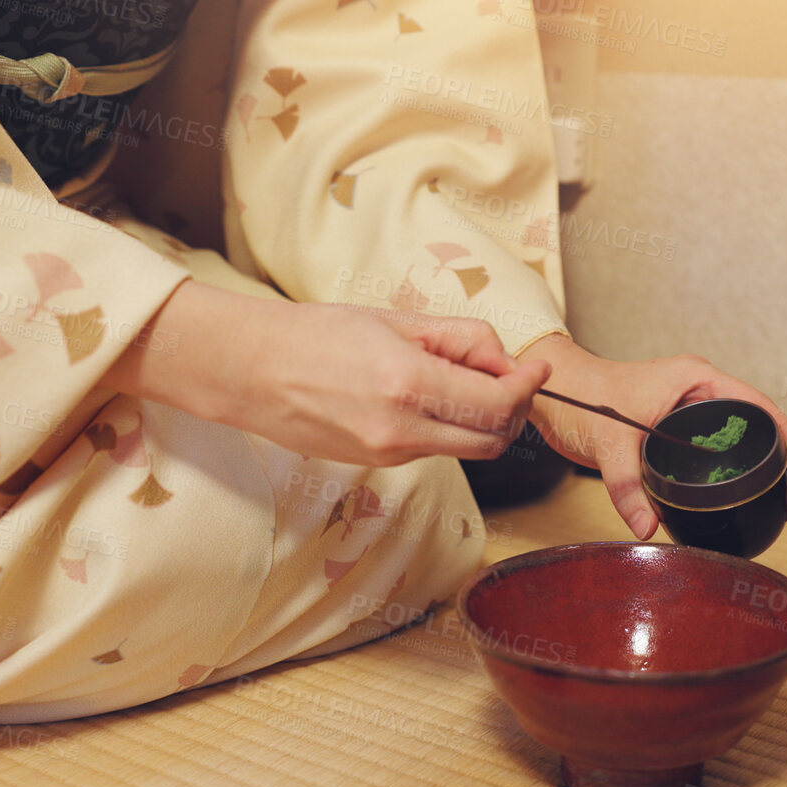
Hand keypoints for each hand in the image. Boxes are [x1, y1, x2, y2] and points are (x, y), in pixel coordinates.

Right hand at [105, 282, 549, 465]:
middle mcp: (402, 430)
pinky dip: (449, 427)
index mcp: (408, 384)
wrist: (250, 371)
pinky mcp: (376, 466)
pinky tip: (432, 397)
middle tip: (510, 378)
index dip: (527, 387)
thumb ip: (457, 339)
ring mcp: (388, 455)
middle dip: (514, 410)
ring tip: (465, 380)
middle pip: (493, 439)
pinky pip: (433, 450)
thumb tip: (502, 357)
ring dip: (483, 421)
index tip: (537, 367)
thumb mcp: (393, 321)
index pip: (497, 403)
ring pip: (466, 449)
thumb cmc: (315, 334)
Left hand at [520, 335, 786, 539]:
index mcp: (696, 379)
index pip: (759, 407)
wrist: (554, 393)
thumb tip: (646, 527)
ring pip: (746, 444)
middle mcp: (701, 393)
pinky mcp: (680, 434)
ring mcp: (692, 413)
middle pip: (762, 429)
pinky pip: (722, 455)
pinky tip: (754, 505)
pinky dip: (742, 478)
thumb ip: (627, 484)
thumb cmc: (582, 398)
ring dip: (771, 476)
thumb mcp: (607, 441)